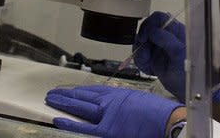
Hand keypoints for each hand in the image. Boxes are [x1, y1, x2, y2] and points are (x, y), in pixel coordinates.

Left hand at [45, 85, 182, 137]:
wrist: (169, 120)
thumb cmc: (159, 113)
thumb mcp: (139, 100)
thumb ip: (123, 101)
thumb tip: (115, 102)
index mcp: (118, 94)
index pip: (93, 91)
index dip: (79, 91)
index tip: (70, 90)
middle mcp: (110, 101)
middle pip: (83, 96)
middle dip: (66, 94)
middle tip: (52, 92)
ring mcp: (107, 115)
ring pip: (80, 106)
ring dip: (63, 102)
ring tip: (50, 100)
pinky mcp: (107, 130)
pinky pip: (83, 126)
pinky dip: (69, 123)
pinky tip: (58, 119)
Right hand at [134, 11, 185, 100]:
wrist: (186, 91)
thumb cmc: (190, 72)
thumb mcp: (180, 53)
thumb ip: (166, 39)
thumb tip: (152, 31)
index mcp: (175, 31)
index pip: (158, 18)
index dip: (149, 25)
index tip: (144, 38)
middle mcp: (165, 37)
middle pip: (145, 30)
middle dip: (141, 42)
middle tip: (145, 54)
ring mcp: (158, 47)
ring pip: (140, 43)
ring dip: (140, 54)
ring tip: (147, 64)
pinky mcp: (153, 57)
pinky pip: (139, 55)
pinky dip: (141, 62)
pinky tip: (149, 69)